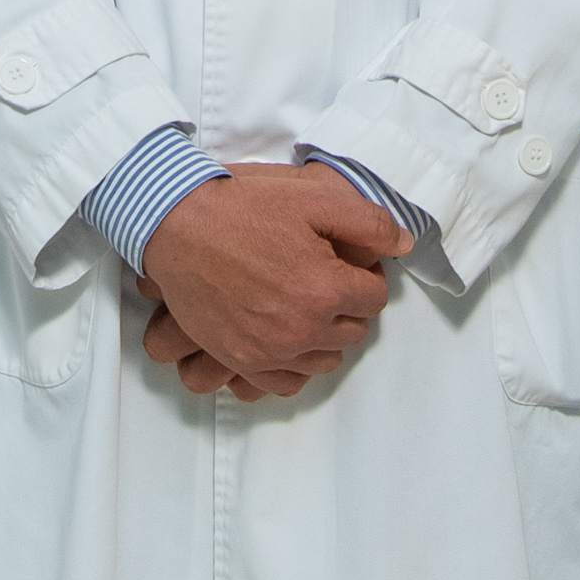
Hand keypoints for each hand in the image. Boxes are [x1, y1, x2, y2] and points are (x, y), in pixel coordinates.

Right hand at [139, 164, 403, 381]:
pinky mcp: (240, 360)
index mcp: (325, 291)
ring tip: (305, 305)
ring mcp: (269, 352)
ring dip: (325, 336)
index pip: (375, 298)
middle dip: (348, 306)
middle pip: (354, 332)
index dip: (364, 275)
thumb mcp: (313, 198)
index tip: (345, 261)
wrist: (176, 225)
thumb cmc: (244, 206)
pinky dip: (294, 362)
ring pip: (324, 361)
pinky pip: (287, 382)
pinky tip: (286, 336)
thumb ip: (368, 224)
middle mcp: (301, 330)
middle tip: (326, 279)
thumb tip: (403, 244)